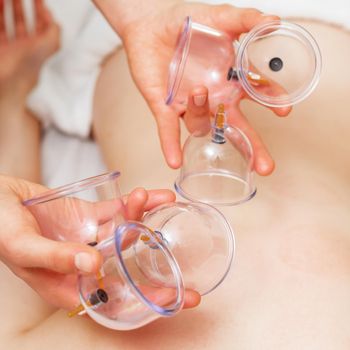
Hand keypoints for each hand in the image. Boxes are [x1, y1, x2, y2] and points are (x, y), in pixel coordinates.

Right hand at [0, 0, 58, 108]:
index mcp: (38, 48)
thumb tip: (54, 21)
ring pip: (8, 23)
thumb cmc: (29, 63)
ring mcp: (9, 47)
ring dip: (8, 8)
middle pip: (23, 22)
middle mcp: (24, 47)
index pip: (41, 26)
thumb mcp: (49, 45)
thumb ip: (54, 31)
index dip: (41, 11)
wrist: (8, 79)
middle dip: (21, 5)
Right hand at [0, 175, 198, 309]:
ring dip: (145, 217)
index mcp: (68, 283)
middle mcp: (84, 263)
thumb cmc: (0, 227)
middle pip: (127, 268)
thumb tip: (93, 267)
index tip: (175, 298)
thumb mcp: (23, 246)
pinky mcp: (90, 216)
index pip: (112, 298)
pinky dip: (136, 202)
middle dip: (157, 267)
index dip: (144, 299)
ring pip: (125, 231)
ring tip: (162, 202)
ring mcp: (89, 238)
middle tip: (187, 269)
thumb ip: (55, 258)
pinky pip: (117, 210)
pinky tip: (154, 195)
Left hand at [95, 1, 290, 172]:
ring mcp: (190, 105)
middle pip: (236, 128)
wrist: (150, 23)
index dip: (272, 102)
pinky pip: (170, 129)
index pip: (257, 95)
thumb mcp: (219, 17)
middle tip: (266, 167)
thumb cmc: (186, 21)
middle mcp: (214, 98)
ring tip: (199, 90)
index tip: (284, 110)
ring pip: (202, 125)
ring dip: (203, 113)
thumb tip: (273, 22)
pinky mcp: (166, 106)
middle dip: (251, 146)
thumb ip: (244, 20)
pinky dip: (171, 144)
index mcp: (230, 79)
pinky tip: (175, 161)